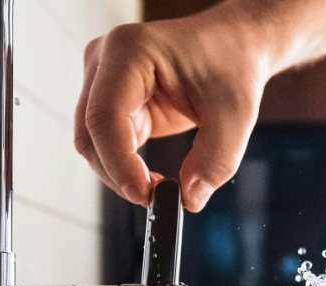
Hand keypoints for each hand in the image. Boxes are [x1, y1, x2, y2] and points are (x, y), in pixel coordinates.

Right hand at [74, 9, 271, 211]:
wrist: (233, 47)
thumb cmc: (232, 65)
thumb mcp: (236, 115)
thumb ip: (216, 160)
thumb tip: (189, 198)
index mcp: (131, 51)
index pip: (105, 116)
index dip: (118, 162)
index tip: (145, 194)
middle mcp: (106, 61)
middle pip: (90, 133)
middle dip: (118, 174)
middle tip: (155, 198)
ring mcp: (103, 80)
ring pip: (92, 143)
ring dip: (119, 173)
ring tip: (159, 187)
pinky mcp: (111, 101)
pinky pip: (106, 144)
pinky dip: (125, 167)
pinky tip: (152, 177)